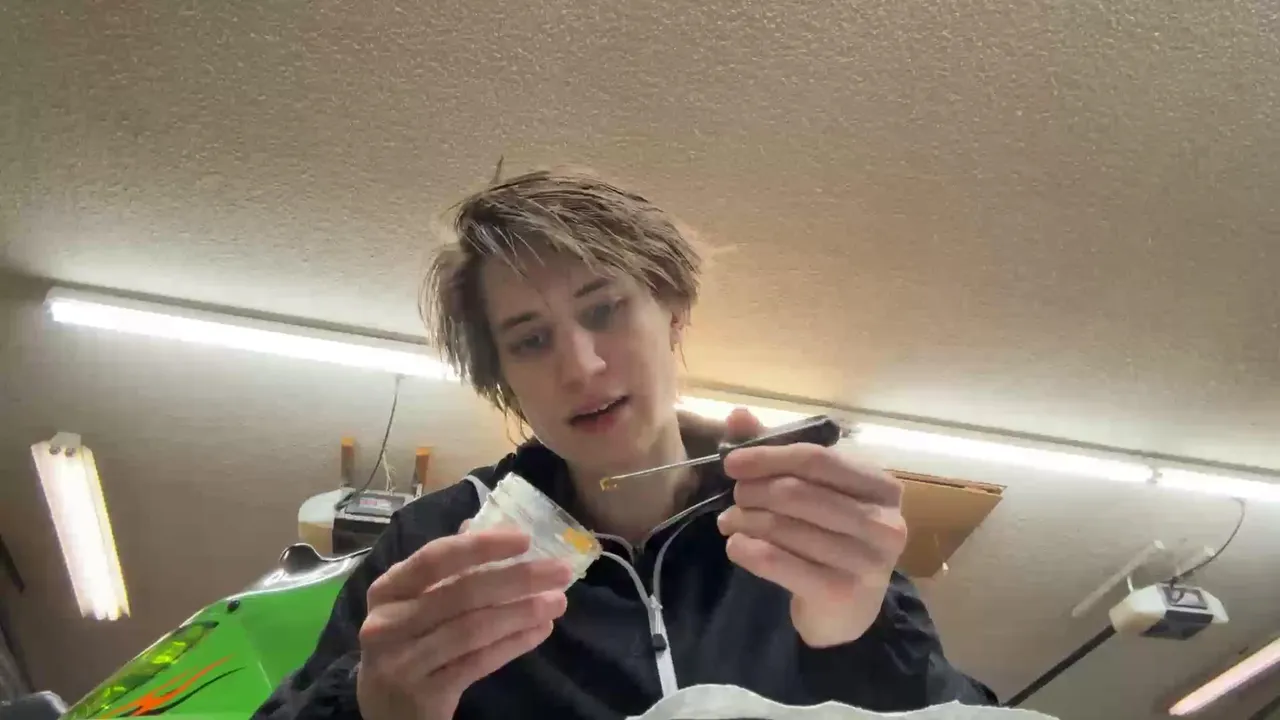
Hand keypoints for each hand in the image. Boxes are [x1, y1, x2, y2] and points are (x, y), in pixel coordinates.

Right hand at [356, 527, 571, 719]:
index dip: (481, 546)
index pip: (435, 559)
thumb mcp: (416, 603)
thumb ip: (449, 567)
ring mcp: (402, 661)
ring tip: (558, 601)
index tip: (525, 539)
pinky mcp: (424, 693)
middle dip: (518, 579)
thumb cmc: (409, 642)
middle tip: (561, 571)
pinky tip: (541, 630)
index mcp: (387, 589)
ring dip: (522, 612)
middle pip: (461, 593)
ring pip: (473, 629)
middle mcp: (387, 623)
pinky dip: (513, 643)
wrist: (387, 708)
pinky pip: (478, 662)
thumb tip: (493, 527)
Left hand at [717, 408, 907, 647]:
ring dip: (745, 520)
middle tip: (732, 498)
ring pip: (785, 527)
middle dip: (754, 491)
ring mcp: (866, 561)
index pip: (817, 459)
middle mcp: (884, 522)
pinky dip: (748, 550)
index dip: (768, 456)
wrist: (846, 610)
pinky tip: (736, 546)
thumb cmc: (832, 539)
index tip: (731, 462)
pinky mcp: (840, 592)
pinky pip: (778, 562)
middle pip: (799, 492)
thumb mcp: (814, 492)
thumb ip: (778, 453)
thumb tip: (737, 416)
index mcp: (882, 487)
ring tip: (728, 522)